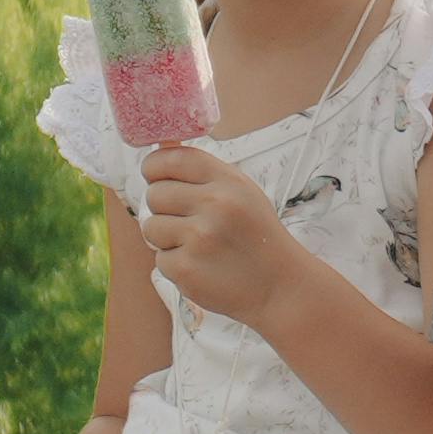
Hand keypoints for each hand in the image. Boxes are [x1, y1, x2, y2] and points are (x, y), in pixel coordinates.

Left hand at [139, 143, 321, 330]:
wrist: (281, 286)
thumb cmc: (256, 235)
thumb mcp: (243, 192)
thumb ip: (203, 172)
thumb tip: (161, 147)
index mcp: (228, 181)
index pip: (171, 159)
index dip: (154, 167)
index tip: (155, 177)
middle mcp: (214, 205)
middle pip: (154, 194)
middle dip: (164, 208)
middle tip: (189, 221)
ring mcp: (199, 239)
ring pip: (151, 227)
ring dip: (167, 238)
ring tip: (198, 246)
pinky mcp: (186, 270)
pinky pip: (160, 260)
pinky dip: (177, 265)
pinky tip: (204, 266)